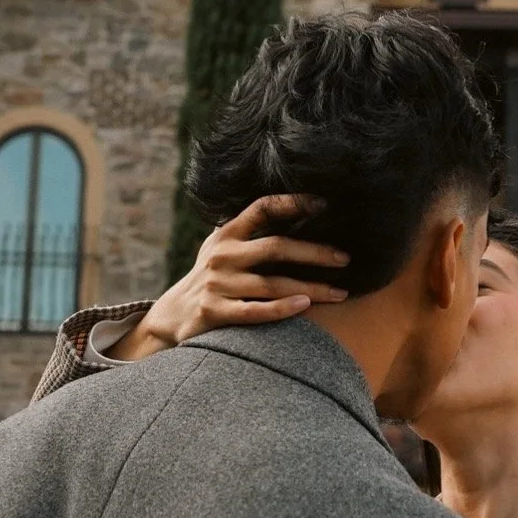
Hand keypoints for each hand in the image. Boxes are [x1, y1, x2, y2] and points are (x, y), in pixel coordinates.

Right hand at [106, 194, 349, 359]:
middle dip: (314, 253)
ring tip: (340, 293)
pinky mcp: (214, 312)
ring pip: (272, 284)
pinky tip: (304, 307)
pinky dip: (281, 309)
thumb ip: (249, 231)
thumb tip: (297, 211)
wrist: (172, 315)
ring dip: (310, 288)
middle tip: (345, 259)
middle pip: (276, 248)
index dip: (293, 203)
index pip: (262, 209)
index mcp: (226, 234)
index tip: (324, 203)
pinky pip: (255, 310)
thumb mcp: (221, 247)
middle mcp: (222, 256)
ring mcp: (217, 284)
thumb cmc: (212, 277)